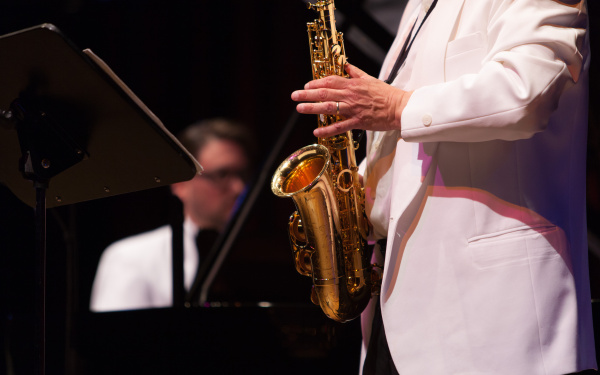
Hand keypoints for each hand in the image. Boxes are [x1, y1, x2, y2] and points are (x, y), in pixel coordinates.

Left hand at [291, 63, 411, 137]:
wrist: (399, 107)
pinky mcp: (358, 122)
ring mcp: (353, 109)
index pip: (330, 81)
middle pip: (325, 93)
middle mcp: (350, 96)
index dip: (316, 82)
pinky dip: (327, 129)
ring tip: (299, 109)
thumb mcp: (370, 79)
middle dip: (307, 94)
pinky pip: (340, 127)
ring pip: (329, 107)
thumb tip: (346, 65)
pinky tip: (316, 131)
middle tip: (294, 96)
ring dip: (312, 108)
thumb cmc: (386, 94)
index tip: (306, 85)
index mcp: (353, 84)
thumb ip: (356, 72)